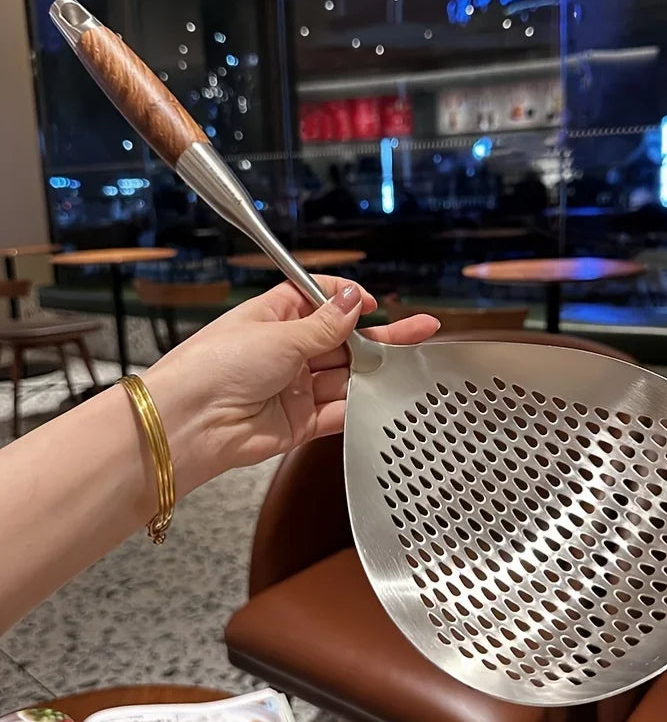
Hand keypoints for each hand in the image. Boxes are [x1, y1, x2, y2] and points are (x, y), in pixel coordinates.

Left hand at [142, 276, 439, 491]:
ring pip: (345, 376)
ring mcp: (294, 386)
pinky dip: (359, 407)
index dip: (349, 301)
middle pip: (342, 340)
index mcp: (274, 316)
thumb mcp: (279, 334)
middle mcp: (286, 350)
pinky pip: (337, 412)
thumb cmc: (218, 365)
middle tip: (420, 329)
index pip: (320, 300)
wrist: (192, 423)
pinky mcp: (299, 421)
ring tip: (409, 364)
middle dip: (380, 336)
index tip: (373, 303)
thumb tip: (353, 298)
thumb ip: (325, 324)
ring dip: (375, 371)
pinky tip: (385, 397)